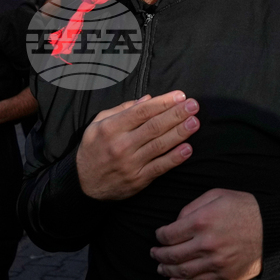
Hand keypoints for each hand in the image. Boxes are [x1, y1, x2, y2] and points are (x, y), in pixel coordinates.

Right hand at [76, 91, 199, 200]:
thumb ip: (122, 110)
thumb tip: (148, 99)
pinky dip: (175, 158)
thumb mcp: (97, 124)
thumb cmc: (93, 149)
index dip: (163, 102)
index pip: (142, 112)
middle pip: (154, 126)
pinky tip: (188, 148)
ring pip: (160, 145)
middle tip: (193, 105)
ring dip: (180, 133)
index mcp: (111, 128)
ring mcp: (131, 164)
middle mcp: (121, 145)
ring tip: (195, 122)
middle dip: (176, 114)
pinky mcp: (139, 180)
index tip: (180, 95)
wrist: (84, 184)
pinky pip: (160, 167)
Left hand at [150, 189, 261, 279]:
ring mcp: (215, 262)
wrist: (271, 228)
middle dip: (159, 255)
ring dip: (167, 271)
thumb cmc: (242, 208)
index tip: (159, 236)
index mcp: (201, 222)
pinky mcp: (224, 275)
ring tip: (160, 268)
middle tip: (154, 253)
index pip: (169, 234)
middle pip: (172, 255)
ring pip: (182, 271)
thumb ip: (191, 207)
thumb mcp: (216, 196)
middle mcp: (206, 244)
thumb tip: (175, 223)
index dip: (159, 236)